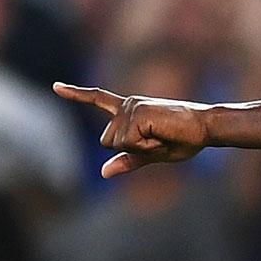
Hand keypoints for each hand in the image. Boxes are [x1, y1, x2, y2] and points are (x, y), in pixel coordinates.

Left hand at [53, 84, 212, 177]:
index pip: (97, 99)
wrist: (204, 128)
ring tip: (162, 136)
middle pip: (107, 142)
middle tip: (158, 140)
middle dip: (131, 151)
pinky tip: (161, 134)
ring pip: (117, 144)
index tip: (55, 86)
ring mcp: (130, 107)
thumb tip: (103, 173)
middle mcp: (126, 105)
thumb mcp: (152, 154)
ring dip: (141, 149)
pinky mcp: (137, 113)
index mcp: (129, 110)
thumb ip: (127, 161)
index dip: (75, 94)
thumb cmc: (183, 140)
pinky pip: (129, 143)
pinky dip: (146, 146)